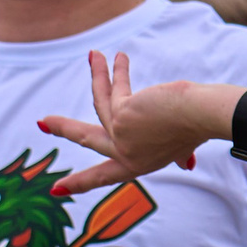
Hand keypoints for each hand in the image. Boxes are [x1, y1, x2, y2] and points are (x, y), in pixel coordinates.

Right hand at [39, 50, 231, 194]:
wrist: (202, 115)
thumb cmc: (198, 129)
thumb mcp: (183, 147)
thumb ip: (180, 155)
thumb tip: (188, 165)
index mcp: (140, 164)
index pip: (105, 176)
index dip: (82, 182)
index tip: (57, 190)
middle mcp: (127, 156)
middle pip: (88, 140)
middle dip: (63, 128)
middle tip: (43, 121)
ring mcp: (122, 138)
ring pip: (101, 102)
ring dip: (99, 75)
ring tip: (94, 55)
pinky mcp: (120, 116)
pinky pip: (113, 88)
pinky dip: (115, 70)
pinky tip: (118, 56)